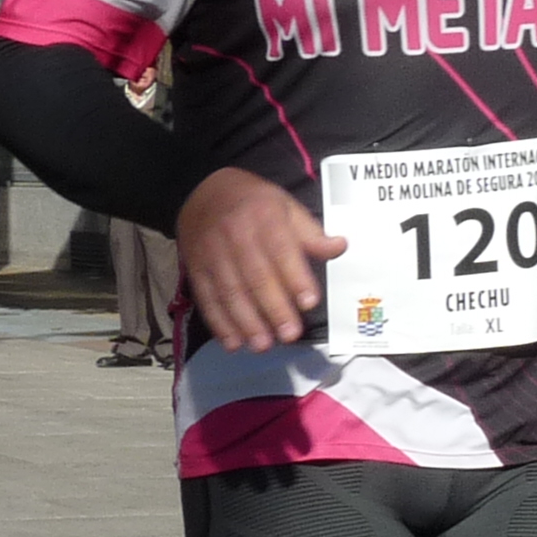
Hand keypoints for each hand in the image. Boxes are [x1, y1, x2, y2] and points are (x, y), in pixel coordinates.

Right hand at [177, 167, 346, 353]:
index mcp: (264, 217)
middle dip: (273, 308)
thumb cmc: (255, 204)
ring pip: (230, 291)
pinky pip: (207, 298)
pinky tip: (233, 343)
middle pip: (255, 276)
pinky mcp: (196, 269)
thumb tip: (340, 246)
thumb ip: (311, 233)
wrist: (202, 191)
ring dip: (246, 322)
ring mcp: (212, 253)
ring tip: (263, 345)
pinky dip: (219, 323)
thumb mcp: (286, 206)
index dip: (295, 277)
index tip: (310, 302)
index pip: (282, 250)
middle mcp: (235, 235)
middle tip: (290, 335)